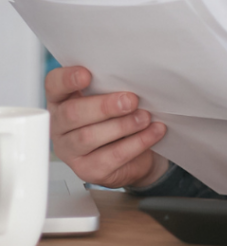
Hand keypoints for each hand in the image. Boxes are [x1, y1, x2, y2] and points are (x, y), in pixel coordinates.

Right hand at [46, 66, 168, 187]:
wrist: (135, 152)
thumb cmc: (120, 116)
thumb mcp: (114, 96)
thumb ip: (114, 86)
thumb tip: (132, 79)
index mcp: (63, 100)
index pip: (54, 85)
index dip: (67, 79)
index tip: (86, 75)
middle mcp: (61, 126)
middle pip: (72, 114)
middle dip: (104, 106)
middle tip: (130, 101)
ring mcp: (71, 150)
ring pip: (89, 137)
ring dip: (122, 125)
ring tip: (145, 117)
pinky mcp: (87, 170)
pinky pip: (111, 156)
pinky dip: (137, 142)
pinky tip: (153, 132)